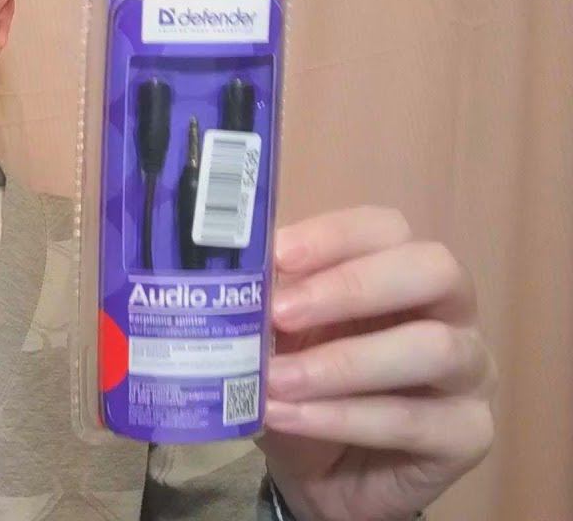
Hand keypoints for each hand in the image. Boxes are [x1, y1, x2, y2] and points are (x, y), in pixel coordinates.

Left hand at [254, 206, 496, 520]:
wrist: (319, 475)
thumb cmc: (302, 385)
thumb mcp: (274, 339)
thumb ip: (267, 304)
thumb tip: (231, 279)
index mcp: (401, 270)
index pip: (385, 229)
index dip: (332, 237)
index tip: (275, 256)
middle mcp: (450, 310)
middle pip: (432, 270)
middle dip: (351, 287)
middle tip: (280, 314)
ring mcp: (472, 371)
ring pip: (432, 348)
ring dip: (340, 363)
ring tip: (274, 381)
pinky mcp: (468, 433)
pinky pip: (411, 419)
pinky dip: (339, 417)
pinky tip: (286, 416)